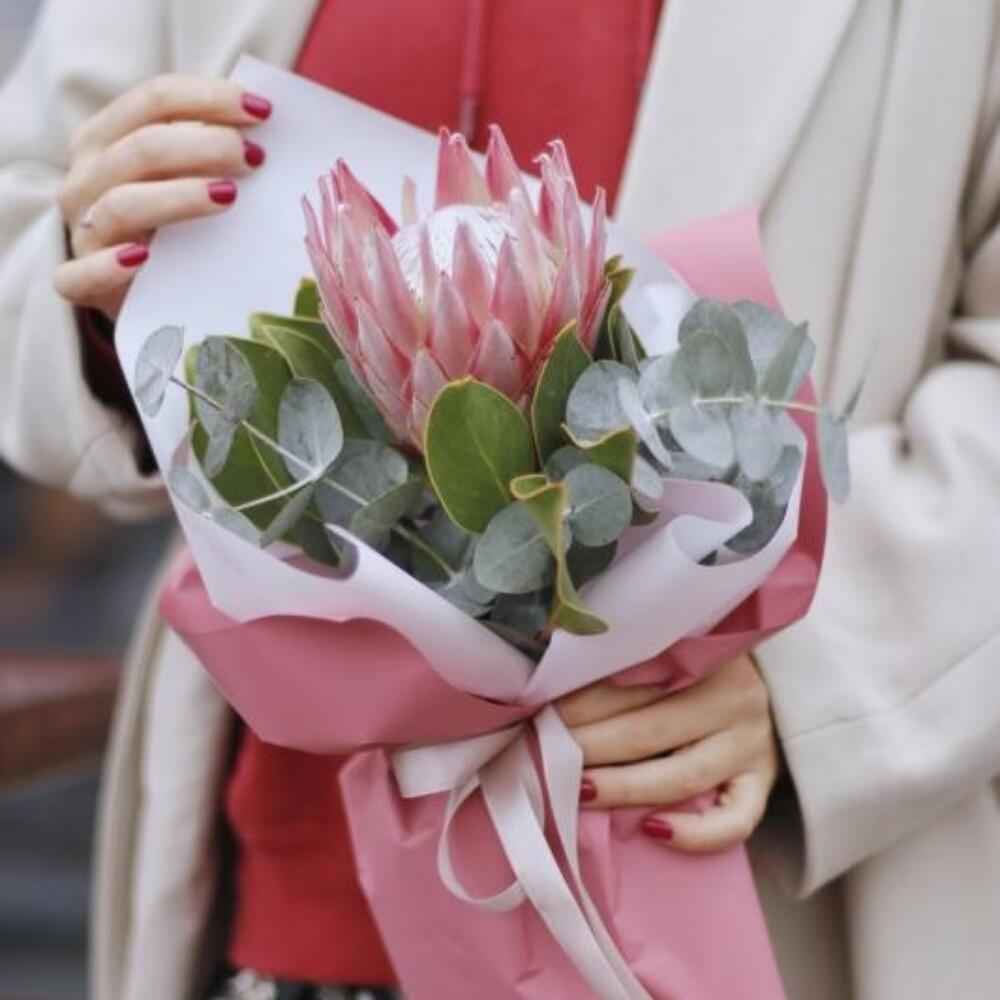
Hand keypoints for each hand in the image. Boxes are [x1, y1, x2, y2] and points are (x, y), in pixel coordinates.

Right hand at [54, 74, 272, 320]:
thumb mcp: (182, 179)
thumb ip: (208, 151)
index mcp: (105, 139)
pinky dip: (109, 266)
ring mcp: (82, 231)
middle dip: (205, 145)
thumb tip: (267, 125)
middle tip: (255, 158)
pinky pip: (83, 275)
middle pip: (143, 148)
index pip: (154, 100)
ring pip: (123, 204)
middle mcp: (86, 178)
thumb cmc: (170, 227)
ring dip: (179, 196)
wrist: (141, 293)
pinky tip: (143, 259)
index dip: (209, 98)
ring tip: (229, 196)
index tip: (263, 111)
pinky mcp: (81, 282)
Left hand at [557, 654, 779, 852]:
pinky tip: (651, 830)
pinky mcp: (763, 785)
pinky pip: (734, 821)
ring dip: (623, 786)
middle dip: (590, 746)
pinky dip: (693, 833)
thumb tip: (547, 698)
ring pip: (682, 775)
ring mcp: (751, 745)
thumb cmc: (694, 672)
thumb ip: (623, 672)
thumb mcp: (667, 658)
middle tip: (544, 755)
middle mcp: (733, 697)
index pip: (631, 682)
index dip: (580, 703)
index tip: (539, 716)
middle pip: (649, 730)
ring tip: (579, 792)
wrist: (762, 689)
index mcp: (703, 656)